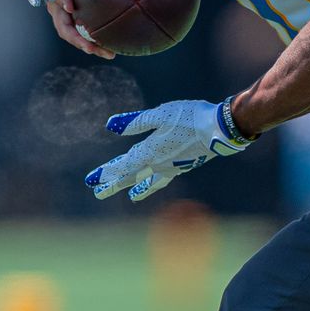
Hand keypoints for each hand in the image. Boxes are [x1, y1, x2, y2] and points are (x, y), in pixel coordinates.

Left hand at [84, 99, 252, 201]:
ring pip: (149, 180)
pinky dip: (155, 182)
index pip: (122, 166)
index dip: (106, 173)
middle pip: (131, 177)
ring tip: (131, 196)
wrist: (219, 130)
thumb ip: (135, 122)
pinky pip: (163, 178)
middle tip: (98, 193)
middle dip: (114, 184)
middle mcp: (159, 164)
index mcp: (150, 152)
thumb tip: (111, 126)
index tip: (90, 181)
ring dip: (136, 186)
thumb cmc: (188, 117)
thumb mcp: (159, 114)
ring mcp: (172, 167)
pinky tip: (156, 180)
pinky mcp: (184, 165)